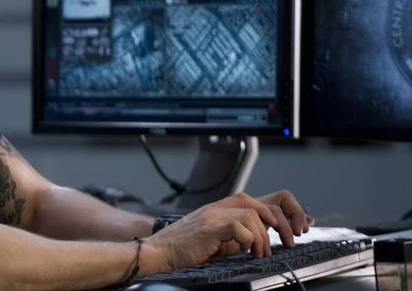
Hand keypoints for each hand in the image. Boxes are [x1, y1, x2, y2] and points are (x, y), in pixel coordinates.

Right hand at [145, 191, 310, 272]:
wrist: (158, 252)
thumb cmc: (184, 250)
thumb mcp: (215, 241)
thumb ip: (236, 236)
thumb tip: (262, 241)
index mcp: (221, 209)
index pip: (257, 200)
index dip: (280, 213)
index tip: (295, 229)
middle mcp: (218, 207)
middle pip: (259, 203)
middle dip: (281, 223)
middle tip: (288, 242)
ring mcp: (213, 214)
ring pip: (252, 214)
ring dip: (263, 237)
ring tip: (260, 254)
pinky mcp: (209, 226)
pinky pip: (239, 226)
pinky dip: (248, 240)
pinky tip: (245, 252)